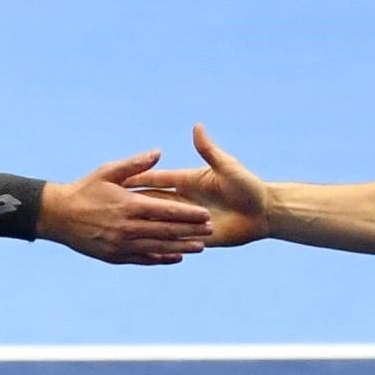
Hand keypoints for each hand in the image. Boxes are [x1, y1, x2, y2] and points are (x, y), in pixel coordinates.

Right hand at [39, 149, 213, 263]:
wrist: (58, 216)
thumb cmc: (84, 189)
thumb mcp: (107, 171)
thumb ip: (135, 165)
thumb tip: (158, 153)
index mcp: (128, 204)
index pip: (165, 210)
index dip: (187, 213)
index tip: (205, 214)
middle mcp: (126, 227)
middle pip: (165, 230)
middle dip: (190, 231)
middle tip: (211, 230)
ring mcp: (120, 244)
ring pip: (157, 247)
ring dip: (181, 247)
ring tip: (201, 248)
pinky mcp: (115, 256)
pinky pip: (143, 259)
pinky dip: (161, 259)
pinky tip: (176, 258)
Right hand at [123, 124, 271, 246]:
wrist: (265, 213)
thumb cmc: (249, 187)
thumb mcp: (228, 167)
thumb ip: (209, 150)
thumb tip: (197, 127)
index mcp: (188, 182)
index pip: (157, 180)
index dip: (139, 180)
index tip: (119, 179)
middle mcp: (185, 202)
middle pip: (155, 203)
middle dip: (134, 203)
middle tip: (110, 207)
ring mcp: (189, 221)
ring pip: (161, 224)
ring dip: (144, 225)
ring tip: (121, 230)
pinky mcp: (196, 237)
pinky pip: (173, 242)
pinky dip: (160, 246)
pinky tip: (143, 248)